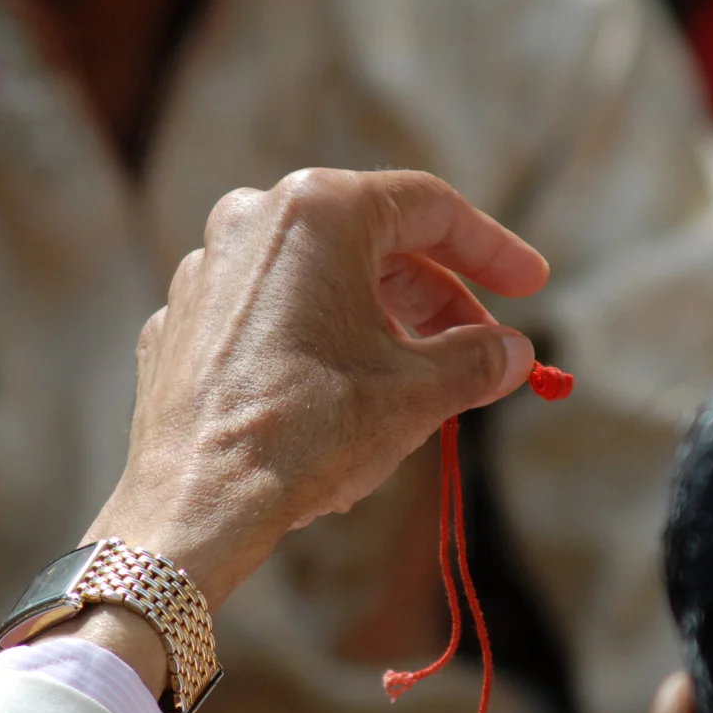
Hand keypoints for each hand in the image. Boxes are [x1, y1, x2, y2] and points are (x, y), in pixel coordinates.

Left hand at [43, 170, 548, 688]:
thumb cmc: (308, 431)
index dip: (492, 248)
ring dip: (378, 323)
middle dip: (435, 298)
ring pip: (318, 280)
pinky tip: (341, 400)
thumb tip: (515, 353)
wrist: (196, 504)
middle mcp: (254, 219)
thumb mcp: (418, 393)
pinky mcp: (181, 321)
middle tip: (480, 349)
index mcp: (319, 210)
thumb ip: (477, 359)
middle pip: (372, 241)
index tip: (531, 286)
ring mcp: (207, 269)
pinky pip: (267, 317)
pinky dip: (315, 345)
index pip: (430, 208)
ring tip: (415, 387)